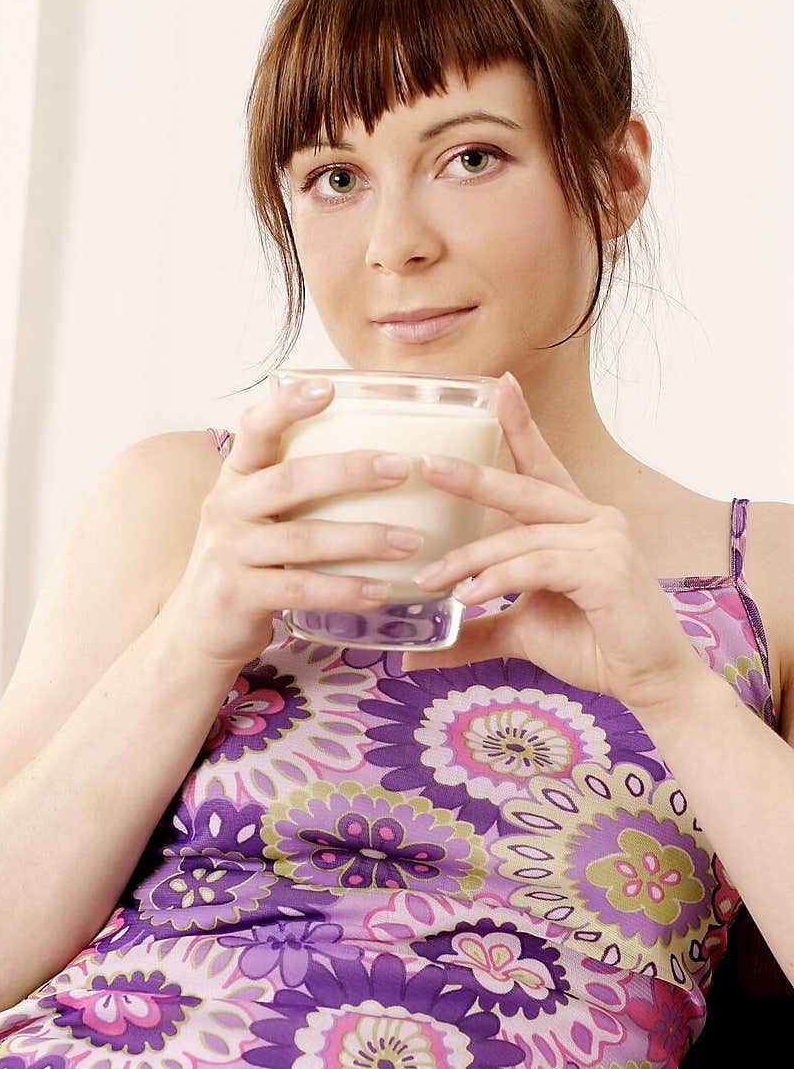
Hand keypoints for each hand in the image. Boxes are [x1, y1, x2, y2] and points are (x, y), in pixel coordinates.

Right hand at [158, 377, 420, 671]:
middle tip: (402, 468)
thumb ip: (295, 485)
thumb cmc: (246, 560)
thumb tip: (378, 456)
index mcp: (237, 476)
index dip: (288, 404)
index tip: (328, 387)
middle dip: (350, 471)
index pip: (256, 427)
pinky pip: (299, 589)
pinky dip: (344, 590)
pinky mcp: (237, 594)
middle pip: (291, 479)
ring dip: (363, 538)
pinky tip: (381, 591)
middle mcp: (227, 505)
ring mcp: (228, 550)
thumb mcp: (257, 513)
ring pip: (303, 538)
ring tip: (411, 540)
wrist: (198, 628)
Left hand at [400, 373, 709, 715]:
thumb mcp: (522, 629)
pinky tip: (468, 597)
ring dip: (470, 558)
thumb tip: (416, 650)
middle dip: (473, 476)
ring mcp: (605, 541)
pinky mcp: (606, 570)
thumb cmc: (595, 646)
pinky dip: (498, 578)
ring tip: (430, 578)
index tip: (500, 385)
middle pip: (525, 489)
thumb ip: (475, 628)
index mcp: (580, 521)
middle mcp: (596, 520)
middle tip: (426, 464)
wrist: (652, 683)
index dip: (522, 425)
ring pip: (522, 537)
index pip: (544, 466)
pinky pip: (538, 565)